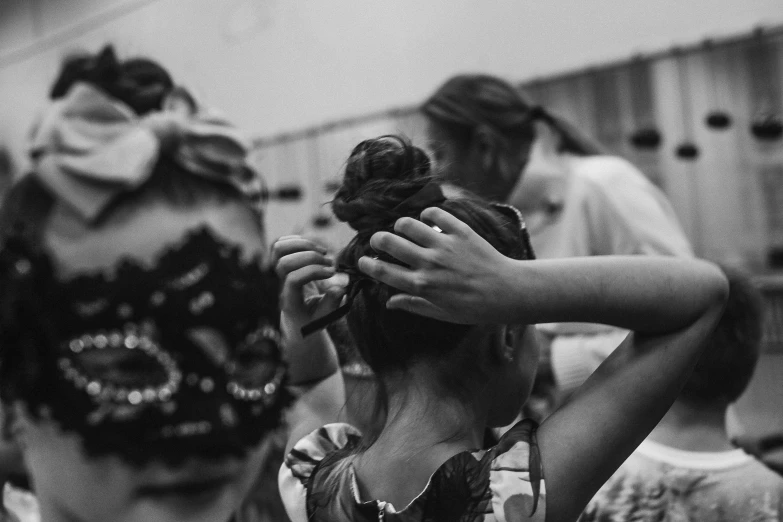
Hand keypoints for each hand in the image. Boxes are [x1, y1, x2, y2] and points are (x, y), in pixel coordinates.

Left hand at [272, 236, 345, 340]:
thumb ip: (332, 303)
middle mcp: (281, 285)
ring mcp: (280, 273)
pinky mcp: (282, 263)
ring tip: (322, 252)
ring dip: (303, 245)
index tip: (332, 273)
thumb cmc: (312, 320)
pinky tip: (313, 248)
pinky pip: (281, 244)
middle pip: (284, 262)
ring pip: (278, 249)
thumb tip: (340, 286)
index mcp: (290, 301)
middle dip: (309, 257)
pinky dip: (297, 240)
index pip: (293, 279)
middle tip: (329, 263)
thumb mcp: (325, 318)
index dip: (313, 272)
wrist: (298, 320)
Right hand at [356, 207, 516, 323]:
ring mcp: (444, 246)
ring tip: (404, 229)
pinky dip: (428, 214)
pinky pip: (435, 213)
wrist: (507, 292)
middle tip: (380, 240)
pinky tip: (428, 220)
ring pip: (408, 224)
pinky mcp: (461, 232)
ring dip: (401, 225)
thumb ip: (413, 305)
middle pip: (389, 242)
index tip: (362, 261)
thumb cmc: (474, 307)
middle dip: (378, 239)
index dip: (368, 264)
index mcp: (422, 286)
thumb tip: (389, 302)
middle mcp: (429, 264)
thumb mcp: (441, 313)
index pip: (384, 271)